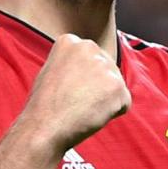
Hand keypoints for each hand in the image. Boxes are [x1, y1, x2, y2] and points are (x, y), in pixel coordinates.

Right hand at [21, 34, 130, 153]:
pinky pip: (124, 103)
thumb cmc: (44, 106)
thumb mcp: (51, 70)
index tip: (67, 89)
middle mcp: (89, 47)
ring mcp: (105, 66)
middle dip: (97, 87)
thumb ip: (72, 64)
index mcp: (71, 41)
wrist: (43, 127)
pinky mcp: (118, 86)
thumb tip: (90, 71)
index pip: (91, 59)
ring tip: (82, 108)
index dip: (81, 80)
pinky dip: (112, 113)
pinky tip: (92, 115)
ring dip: (104, 100)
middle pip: (106, 70)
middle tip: (75, 101)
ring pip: (115, 86)